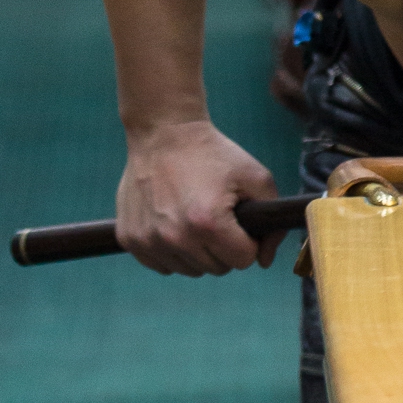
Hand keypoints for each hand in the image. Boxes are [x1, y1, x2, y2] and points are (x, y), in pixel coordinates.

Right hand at [116, 118, 282, 275]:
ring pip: (190, 270)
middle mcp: (176, 237)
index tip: (239, 221)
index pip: (243, 261)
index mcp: (209, 224)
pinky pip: (162, 265)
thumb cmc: (213, 154)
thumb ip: (273, 224)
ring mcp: (149, 240)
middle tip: (217, 216)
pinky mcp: (130, 239)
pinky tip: (173, 223)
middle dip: (224, 247)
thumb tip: (264, 262)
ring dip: (198, 251)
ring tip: (194, 217)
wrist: (163, 133)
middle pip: (218, 268)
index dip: (248, 241)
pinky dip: (172, 251)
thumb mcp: (257, 178)